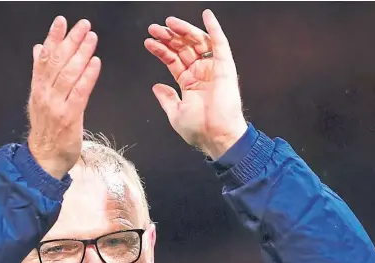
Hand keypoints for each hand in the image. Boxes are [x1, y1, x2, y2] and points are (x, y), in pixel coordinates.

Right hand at [27, 17, 100, 178]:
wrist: (44, 159)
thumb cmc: (45, 131)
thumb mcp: (37, 99)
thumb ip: (40, 74)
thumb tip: (39, 49)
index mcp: (38, 88)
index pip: (44, 58)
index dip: (53, 38)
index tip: (61, 22)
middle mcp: (45, 94)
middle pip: (58, 62)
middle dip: (71, 41)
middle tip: (83, 26)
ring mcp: (57, 105)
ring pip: (69, 74)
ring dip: (82, 54)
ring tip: (92, 39)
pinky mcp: (70, 117)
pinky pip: (80, 93)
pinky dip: (88, 76)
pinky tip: (95, 63)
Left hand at [145, 10, 246, 159]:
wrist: (216, 136)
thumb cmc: (199, 130)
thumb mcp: (175, 114)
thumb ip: (167, 99)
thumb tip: (157, 87)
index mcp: (190, 84)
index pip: (173, 60)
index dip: (161, 50)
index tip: (148, 42)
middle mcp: (201, 74)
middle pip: (183, 48)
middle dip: (169, 37)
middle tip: (154, 29)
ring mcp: (213, 69)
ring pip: (197, 42)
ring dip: (184, 30)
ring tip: (169, 24)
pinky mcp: (225, 67)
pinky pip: (220, 44)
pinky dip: (214, 28)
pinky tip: (207, 15)